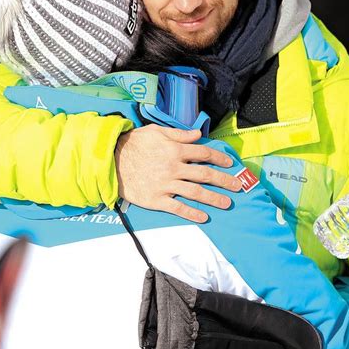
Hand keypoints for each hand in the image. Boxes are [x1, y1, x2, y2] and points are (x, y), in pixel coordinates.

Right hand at [114, 124, 241, 222]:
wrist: (111, 161)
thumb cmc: (133, 144)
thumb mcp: (156, 132)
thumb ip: (179, 133)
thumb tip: (198, 134)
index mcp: (175, 150)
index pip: (204, 154)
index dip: (220, 158)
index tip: (230, 163)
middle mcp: (174, 168)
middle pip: (205, 175)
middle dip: (224, 181)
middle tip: (237, 186)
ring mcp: (166, 185)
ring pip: (196, 193)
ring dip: (214, 198)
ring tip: (227, 203)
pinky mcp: (157, 199)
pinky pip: (178, 208)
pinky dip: (192, 213)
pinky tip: (204, 216)